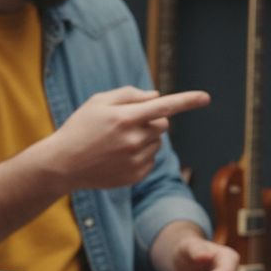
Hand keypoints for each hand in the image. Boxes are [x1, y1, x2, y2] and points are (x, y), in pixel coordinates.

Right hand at [31, 86, 209, 191]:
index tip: (206, 97)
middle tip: (128, 124)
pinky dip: (142, 155)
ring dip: (146, 138)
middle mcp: (133, 140)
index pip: (164, 106)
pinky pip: (151, 160)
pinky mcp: (135, 176)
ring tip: (118, 142)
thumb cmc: (80, 127)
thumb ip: (129, 95)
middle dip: (152, 121)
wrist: (63, 164)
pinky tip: (119, 156)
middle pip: (163, 124)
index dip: (187, 101)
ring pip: (157, 143)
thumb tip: (157, 97)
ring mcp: (135, 160)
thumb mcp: (98, 102)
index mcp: (125, 118)